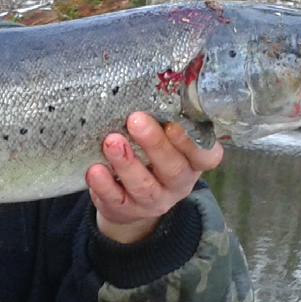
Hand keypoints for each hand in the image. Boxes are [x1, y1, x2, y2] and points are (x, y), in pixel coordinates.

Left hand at [86, 113, 223, 244]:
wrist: (131, 198)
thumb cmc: (151, 156)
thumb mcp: (164, 140)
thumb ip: (162, 122)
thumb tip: (143, 89)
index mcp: (193, 162)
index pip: (205, 156)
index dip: (191, 143)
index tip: (173, 125)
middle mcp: (178, 184)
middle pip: (172, 169)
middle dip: (154, 144)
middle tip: (135, 120)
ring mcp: (154, 201)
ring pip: (144, 186)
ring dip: (126, 163)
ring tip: (111, 142)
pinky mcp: (127, 211)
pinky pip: (117, 200)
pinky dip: (105, 185)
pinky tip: (95, 170)